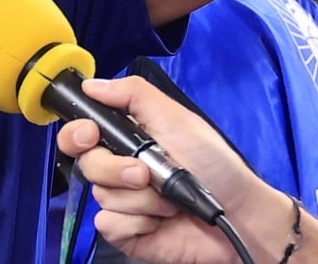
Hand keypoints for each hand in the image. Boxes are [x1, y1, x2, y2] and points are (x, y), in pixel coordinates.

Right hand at [56, 76, 271, 263]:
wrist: (240, 217)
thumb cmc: (216, 165)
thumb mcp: (177, 118)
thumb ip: (133, 94)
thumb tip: (92, 85)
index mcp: (125, 137)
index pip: (79, 131)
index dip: (77, 133)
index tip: (91, 134)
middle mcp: (118, 167)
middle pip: (86, 164)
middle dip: (116, 169)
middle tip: (145, 173)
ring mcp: (122, 200)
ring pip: (101, 195)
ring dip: (139, 199)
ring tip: (168, 199)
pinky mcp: (127, 231)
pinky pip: (110, 224)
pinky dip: (137, 223)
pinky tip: (160, 221)